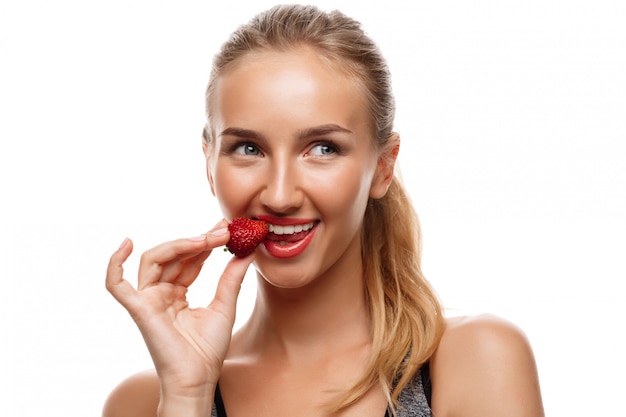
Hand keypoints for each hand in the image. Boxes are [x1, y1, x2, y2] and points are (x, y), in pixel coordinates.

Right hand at [105, 220, 252, 400]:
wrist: (199, 379)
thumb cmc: (207, 350)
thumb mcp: (224, 306)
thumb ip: (231, 278)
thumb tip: (246, 252)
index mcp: (177, 293)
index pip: (188, 259)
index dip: (205, 242)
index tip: (226, 229)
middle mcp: (160, 293)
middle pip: (172, 255)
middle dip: (197, 240)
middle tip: (222, 230)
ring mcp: (148, 300)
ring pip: (154, 260)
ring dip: (179, 245)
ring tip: (205, 239)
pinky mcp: (139, 309)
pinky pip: (117, 285)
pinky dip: (115, 264)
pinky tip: (125, 244)